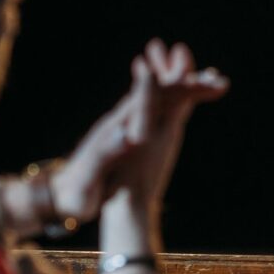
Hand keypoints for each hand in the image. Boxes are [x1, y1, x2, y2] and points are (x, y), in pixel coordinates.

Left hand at [49, 42, 228, 223]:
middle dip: (186, 82)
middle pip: (157, 93)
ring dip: (182, 85)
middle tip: (216, 77)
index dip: (173, 88)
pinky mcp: (128, 136)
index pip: (148, 100)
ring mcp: (125, 127)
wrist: (58, 197)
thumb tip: (127, 135)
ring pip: (157, 98)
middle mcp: (121, 122)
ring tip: (209, 76)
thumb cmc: (74, 194)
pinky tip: (184, 96)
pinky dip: (173, 101)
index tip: (195, 78)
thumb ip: (104, 155)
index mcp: (116, 130)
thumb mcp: (87, 178)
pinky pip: (154, 111)